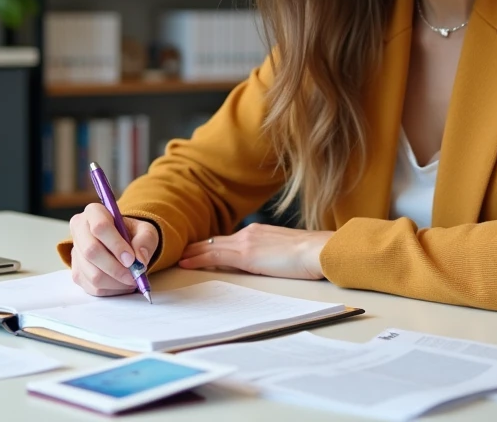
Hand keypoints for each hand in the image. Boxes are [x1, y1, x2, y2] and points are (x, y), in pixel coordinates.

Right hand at [69, 204, 159, 296]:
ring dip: (116, 282)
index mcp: (94, 212)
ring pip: (92, 274)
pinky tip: (122, 284)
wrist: (123, 244)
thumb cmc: (132, 234)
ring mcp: (75, 252)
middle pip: (91, 252)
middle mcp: (79, 229)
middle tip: (134, 276)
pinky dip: (111, 290)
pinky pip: (92, 287)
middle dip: (116, 268)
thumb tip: (139, 260)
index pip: (99, 227)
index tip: (131, 259)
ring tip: (131, 280)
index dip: (116, 245)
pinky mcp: (77, 272)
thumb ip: (145, 240)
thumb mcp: (145, 230)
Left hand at [178, 224, 332, 279]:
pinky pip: (215, 256)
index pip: (230, 241)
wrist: (319, 250)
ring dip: (193, 253)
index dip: (213, 246)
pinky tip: (186, 263)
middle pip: (217, 241)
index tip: (200, 250)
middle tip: (181, 253)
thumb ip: (272, 254)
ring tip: (177, 258)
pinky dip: (198, 259)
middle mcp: (250, 233)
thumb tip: (266, 263)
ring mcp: (246, 242)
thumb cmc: (311, 254)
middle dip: (198, 248)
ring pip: (211, 247)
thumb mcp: (288, 252)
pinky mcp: (245, 254)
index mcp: (260, 233)